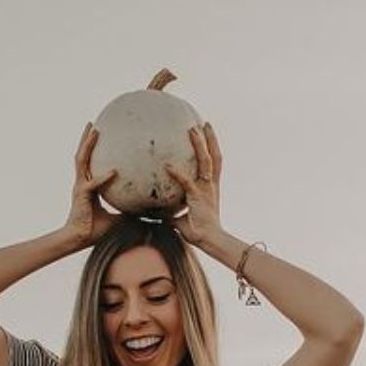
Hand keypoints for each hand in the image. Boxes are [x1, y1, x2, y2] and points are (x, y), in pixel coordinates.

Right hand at [63, 123, 121, 247]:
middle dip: (87, 140)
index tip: (101, 139)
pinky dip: (104, 177)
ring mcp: (80, 187)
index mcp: (88, 187)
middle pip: (83, 156)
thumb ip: (129, 210)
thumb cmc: (95, 232)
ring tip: (94, 128)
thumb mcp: (118, 219)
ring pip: (82, 160)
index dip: (94, 152)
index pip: (91, 165)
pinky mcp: (82, 195)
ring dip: (88, 143)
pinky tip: (115, 171)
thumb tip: (149, 209)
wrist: (78, 240)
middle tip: (93, 124)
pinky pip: (95, 183)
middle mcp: (82, 183)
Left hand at [164, 122, 222, 246]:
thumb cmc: (197, 233)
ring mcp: (206, 189)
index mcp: (210, 188)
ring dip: (200, 144)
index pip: (214, 164)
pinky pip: (186, 181)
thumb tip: (151, 212)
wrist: (210, 241)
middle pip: (213, 156)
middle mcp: (211, 185)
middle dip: (209, 139)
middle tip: (202, 123)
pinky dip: (176, 173)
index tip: (207, 136)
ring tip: (194, 128)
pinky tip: (167, 165)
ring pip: (206, 161)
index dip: (211, 150)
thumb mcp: (179, 219)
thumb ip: (168, 212)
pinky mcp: (198, 196)